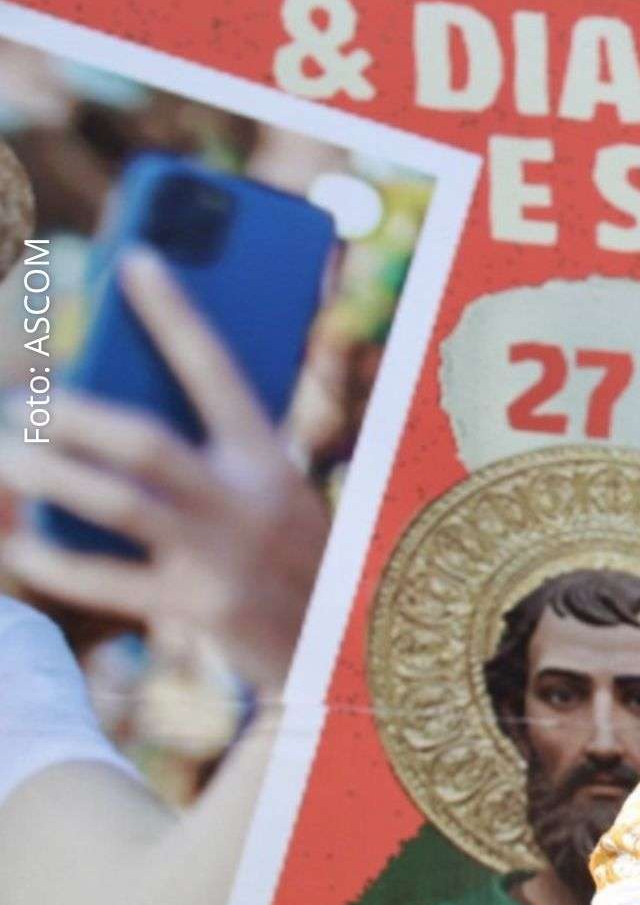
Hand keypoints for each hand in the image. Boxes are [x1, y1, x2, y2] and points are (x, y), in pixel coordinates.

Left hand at [1, 244, 329, 690]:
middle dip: (72, 414)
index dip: (177, 313)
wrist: (341, 647)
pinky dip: (53, 559)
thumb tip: (106, 413)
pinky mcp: (197, 608)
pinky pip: (106, 579)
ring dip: (47, 476)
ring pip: (115, 504)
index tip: (135, 258)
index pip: (219, 371)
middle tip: (21, 402)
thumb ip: (211, 450)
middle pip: (144, 441)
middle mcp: (247, 503)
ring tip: (7, 457)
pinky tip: (19, 542)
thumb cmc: (289, 554)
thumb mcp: (273, 492)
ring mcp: (221, 558)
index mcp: (271, 459)